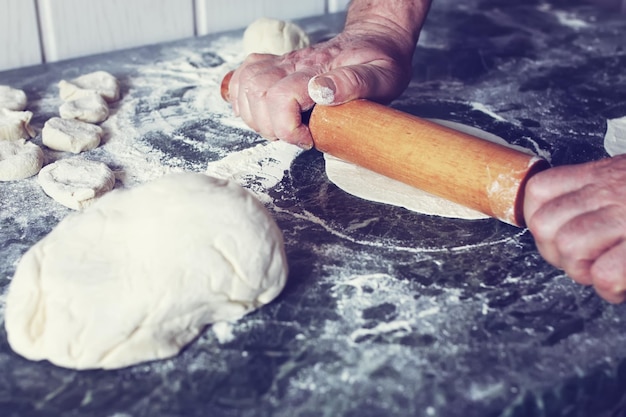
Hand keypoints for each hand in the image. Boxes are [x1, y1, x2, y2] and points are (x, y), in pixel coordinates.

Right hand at [226, 25, 417, 148]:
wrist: (375, 38)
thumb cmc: (380, 60)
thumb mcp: (380, 75)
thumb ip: (353, 82)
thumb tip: (321, 92)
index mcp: (317, 69)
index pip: (281, 98)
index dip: (288, 129)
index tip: (309, 140)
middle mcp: (294, 63)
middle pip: (258, 95)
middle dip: (271, 127)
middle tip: (296, 136)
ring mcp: (283, 63)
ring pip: (246, 87)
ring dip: (256, 117)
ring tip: (281, 128)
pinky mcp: (277, 65)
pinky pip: (244, 77)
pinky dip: (244, 99)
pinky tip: (261, 112)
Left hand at [524, 155, 625, 302]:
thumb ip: (596, 194)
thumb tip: (566, 219)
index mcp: (600, 175)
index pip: (539, 190)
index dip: (537, 218)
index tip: (553, 234)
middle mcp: (608, 192)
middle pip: (544, 225)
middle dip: (554, 252)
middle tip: (582, 259)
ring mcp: (624, 215)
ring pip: (568, 247)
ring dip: (581, 270)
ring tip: (603, 270)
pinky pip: (605, 273)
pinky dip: (609, 286)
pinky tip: (621, 284)